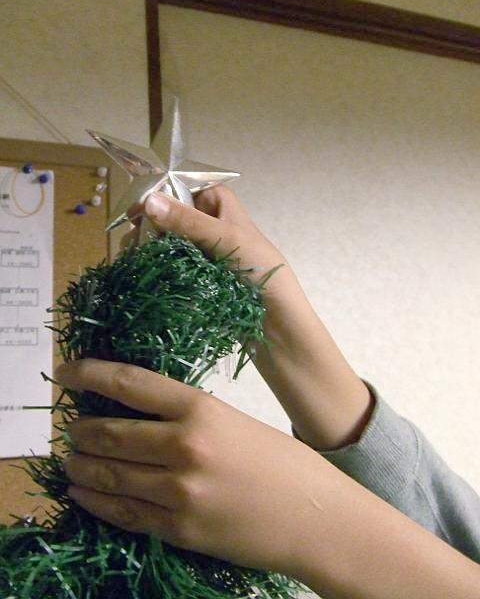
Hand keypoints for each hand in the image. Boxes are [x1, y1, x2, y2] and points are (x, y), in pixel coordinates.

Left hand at [55, 358, 326, 575]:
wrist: (317, 518)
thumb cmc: (281, 463)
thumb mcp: (233, 422)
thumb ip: (187, 418)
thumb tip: (138, 414)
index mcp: (202, 409)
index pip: (130, 383)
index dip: (90, 374)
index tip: (65, 372)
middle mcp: (185, 446)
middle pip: (110, 432)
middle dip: (80, 430)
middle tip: (69, 428)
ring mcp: (180, 491)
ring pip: (109, 474)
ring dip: (80, 466)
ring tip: (69, 460)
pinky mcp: (179, 529)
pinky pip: (123, 513)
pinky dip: (95, 501)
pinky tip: (82, 493)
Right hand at [130, 185, 290, 297]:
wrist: (275, 320)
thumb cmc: (260, 270)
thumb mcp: (225, 239)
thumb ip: (188, 221)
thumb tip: (149, 201)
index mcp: (219, 204)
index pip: (182, 187)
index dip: (158, 195)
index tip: (135, 210)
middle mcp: (208, 222)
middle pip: (169, 215)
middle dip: (148, 226)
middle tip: (129, 240)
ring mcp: (200, 250)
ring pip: (166, 241)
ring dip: (147, 247)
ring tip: (129, 258)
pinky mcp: (195, 275)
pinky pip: (169, 264)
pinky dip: (154, 266)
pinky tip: (137, 271)